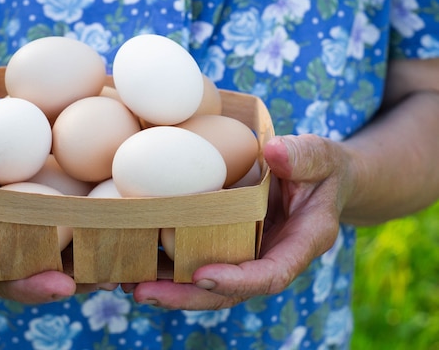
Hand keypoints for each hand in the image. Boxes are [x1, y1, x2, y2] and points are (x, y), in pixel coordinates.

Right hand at [0, 129, 115, 302]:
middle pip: (7, 280)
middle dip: (35, 286)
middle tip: (61, 286)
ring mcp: (19, 244)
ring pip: (44, 273)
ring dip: (75, 280)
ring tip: (107, 276)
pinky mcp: (48, 232)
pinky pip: (68, 249)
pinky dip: (93, 254)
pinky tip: (122, 249)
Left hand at [124, 134, 351, 309]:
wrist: (316, 179)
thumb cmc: (322, 167)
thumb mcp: (322, 156)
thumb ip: (304, 156)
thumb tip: (274, 151)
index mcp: (300, 243)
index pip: (272, 274)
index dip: (238, 280)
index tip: (202, 276)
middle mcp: (270, 257)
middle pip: (229, 292)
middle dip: (187, 296)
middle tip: (144, 292)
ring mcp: (247, 254)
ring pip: (208, 283)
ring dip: (168, 288)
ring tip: (126, 283)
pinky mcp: (229, 244)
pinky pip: (198, 260)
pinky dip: (168, 266)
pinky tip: (134, 260)